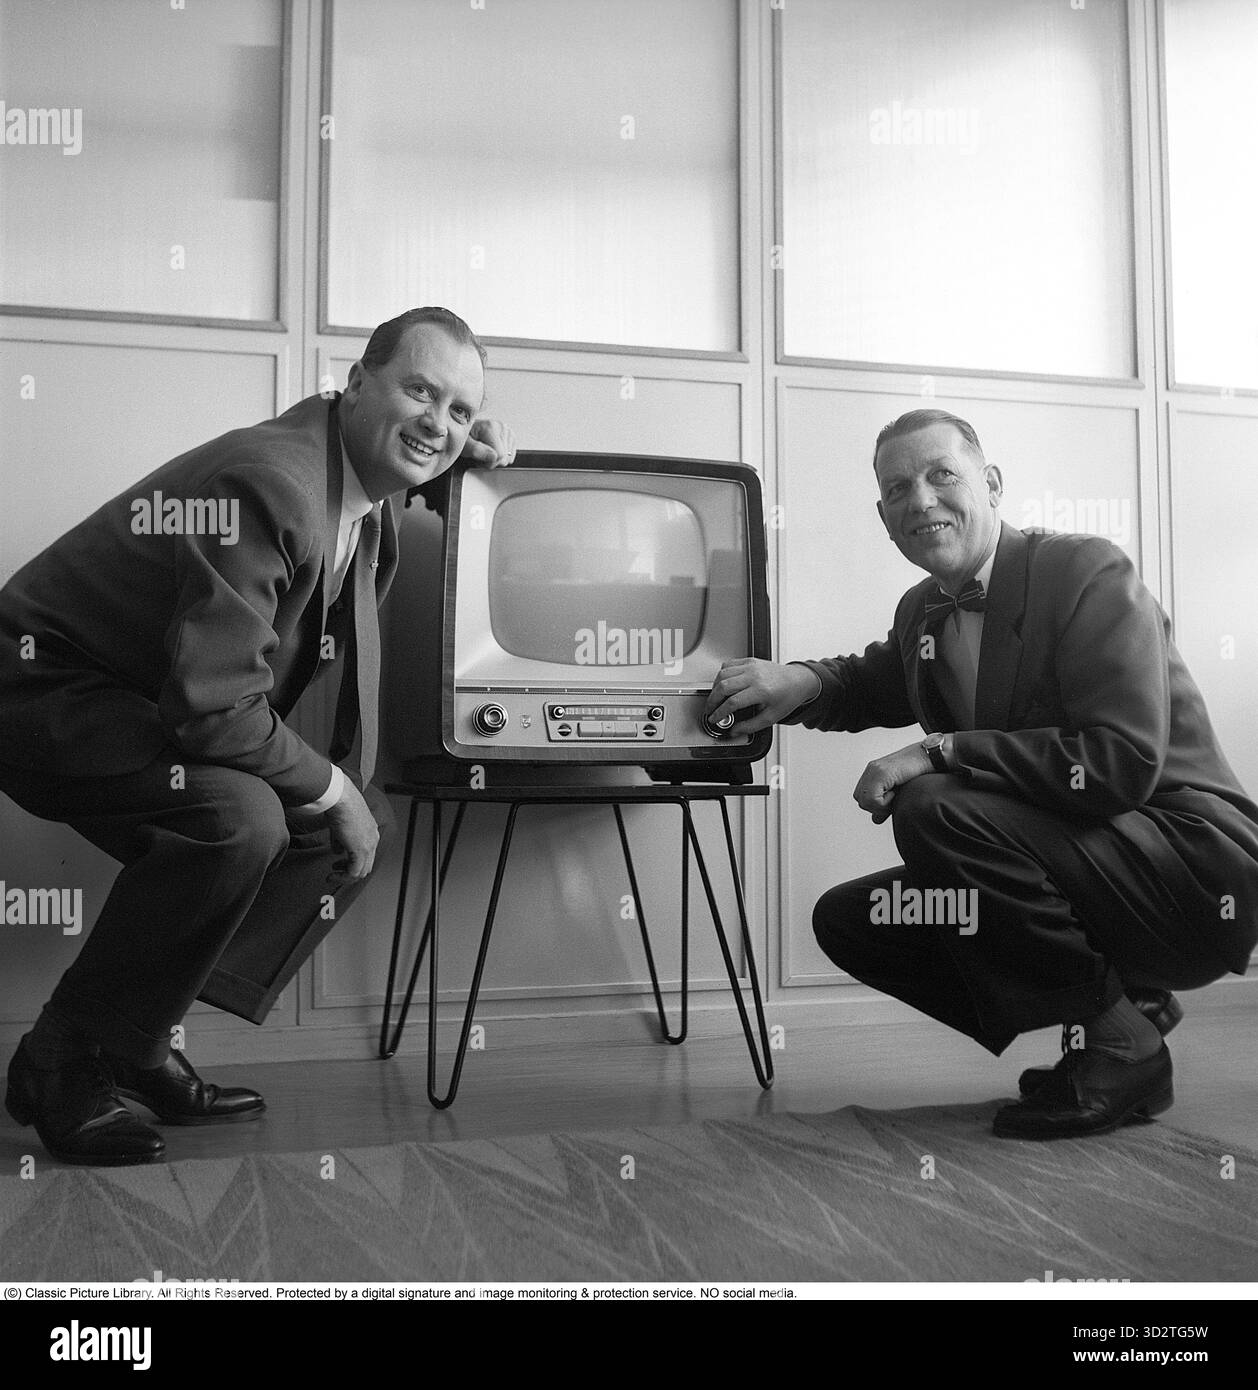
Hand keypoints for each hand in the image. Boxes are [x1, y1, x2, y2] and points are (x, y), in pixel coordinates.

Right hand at [324, 778, 381, 879]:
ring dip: (346, 876)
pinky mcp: (361, 851)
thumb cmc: (340, 805)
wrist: (341, 799)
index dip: (353, 861)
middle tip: (336, 871)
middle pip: (366, 865)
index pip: (367, 854)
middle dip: (350, 870)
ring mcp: (369, 846)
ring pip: (362, 871)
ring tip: (334, 875)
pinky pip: (354, 872)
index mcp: (371, 832)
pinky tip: (332, 875)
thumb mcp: (340, 826)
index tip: (339, 863)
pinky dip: (343, 877)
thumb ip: (340, 841)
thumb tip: (337, 851)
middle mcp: (373, 839)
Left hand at [459, 418, 516, 467]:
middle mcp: (501, 427)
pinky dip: (501, 457)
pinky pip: (511, 457)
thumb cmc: (464, 438)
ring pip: (508, 458)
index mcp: (490, 426)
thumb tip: (493, 456)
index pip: (499, 455)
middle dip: (491, 461)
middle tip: (480, 454)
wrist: (466, 432)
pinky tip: (491, 450)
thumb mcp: (464, 445)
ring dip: (496, 459)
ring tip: (485, 451)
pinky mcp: (511, 437)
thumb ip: (475, 450)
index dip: (487, 462)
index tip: (477, 456)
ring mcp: (507, 431)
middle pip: (504, 458)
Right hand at [704, 658, 821, 732]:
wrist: (798, 680)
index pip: (733, 702)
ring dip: (715, 687)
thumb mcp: (771, 717)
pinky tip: (722, 684)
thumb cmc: (787, 697)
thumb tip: (734, 730)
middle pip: (724, 686)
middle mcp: (755, 676)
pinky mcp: (749, 660)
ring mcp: (751, 666)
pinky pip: (728, 665)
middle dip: (712, 700)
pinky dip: (721, 675)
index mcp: (761, 690)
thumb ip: (751, 726)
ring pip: (723, 674)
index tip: (714, 718)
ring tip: (715, 698)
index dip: (720, 712)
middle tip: (710, 709)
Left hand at [853, 741, 932, 823]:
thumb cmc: (922, 772)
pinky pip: (873, 799)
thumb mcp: (900, 791)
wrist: (934, 757)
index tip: (893, 797)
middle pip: (861, 800)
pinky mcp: (881, 772)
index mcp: (873, 772)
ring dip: (882, 804)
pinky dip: (885, 802)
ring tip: (897, 793)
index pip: (862, 798)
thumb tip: (875, 819)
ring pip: (865, 801)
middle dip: (877, 806)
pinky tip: (897, 791)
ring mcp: (875, 769)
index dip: (876, 805)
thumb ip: (885, 804)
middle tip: (895, 796)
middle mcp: (871, 770)